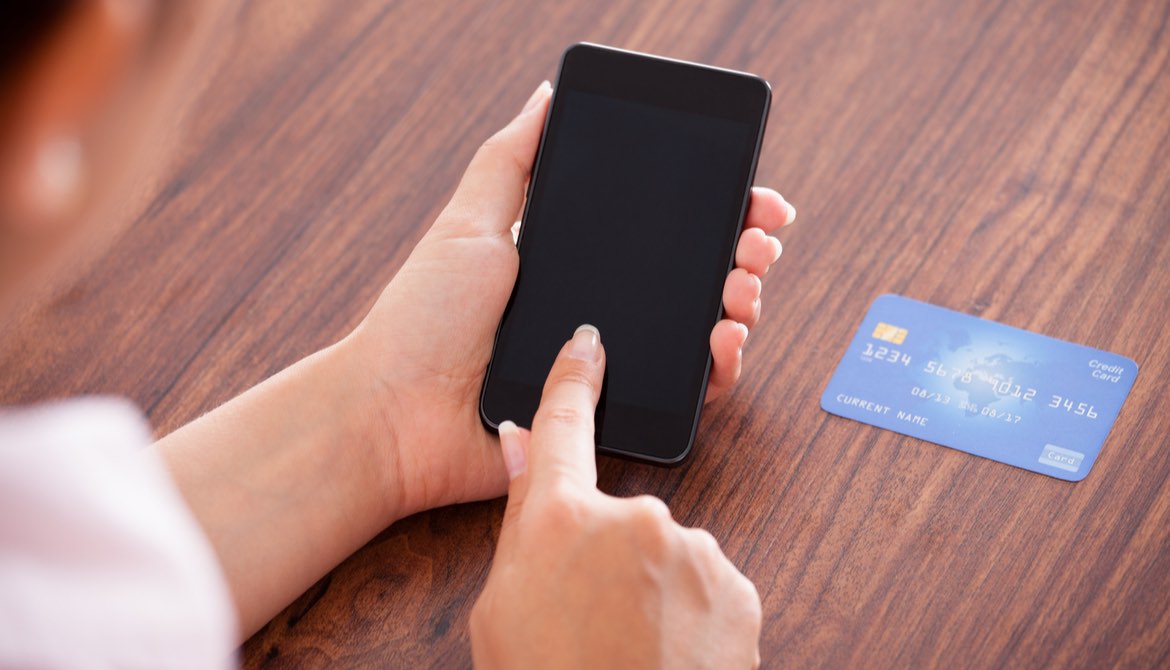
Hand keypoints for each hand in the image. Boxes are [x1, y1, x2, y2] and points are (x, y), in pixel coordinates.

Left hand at [348, 82, 795, 517]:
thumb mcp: (467, 222)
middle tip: (757, 242)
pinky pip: (684, 392)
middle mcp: (601, 309)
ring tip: (742, 286)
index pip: (661, 229)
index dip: (713, 212)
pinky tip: (722, 339)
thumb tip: (546, 95)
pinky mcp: (614, 414)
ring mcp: (612, 363)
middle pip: (694, 276)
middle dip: (741, 252)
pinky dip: (718, 366)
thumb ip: (510, 160)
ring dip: (739, 304)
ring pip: (700, 331)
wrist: (396, 414)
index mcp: (574, 261)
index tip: (749, 198)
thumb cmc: (423, 319)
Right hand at [470, 325, 761, 667]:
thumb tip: (521, 445)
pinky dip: (693, 613)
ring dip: (654, 589)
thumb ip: (521, 521)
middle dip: (609, 556)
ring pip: (668, 553)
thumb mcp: (500, 613)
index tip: (588, 344)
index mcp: (561, 520)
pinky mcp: (738, 584)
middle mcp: (633, 517)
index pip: (564, 428)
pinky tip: (671, 654)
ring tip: (632, 648)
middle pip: (618, 516)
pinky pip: (708, 583)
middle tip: (592, 620)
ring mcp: (693, 549)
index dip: (573, 380)